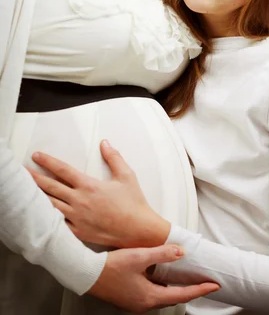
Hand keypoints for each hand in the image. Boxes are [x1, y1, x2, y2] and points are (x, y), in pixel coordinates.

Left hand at [29, 140, 169, 247]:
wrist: (138, 230)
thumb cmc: (134, 202)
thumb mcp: (126, 175)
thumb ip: (114, 157)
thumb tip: (105, 142)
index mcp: (89, 185)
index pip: (63, 170)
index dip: (48, 162)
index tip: (36, 156)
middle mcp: (80, 201)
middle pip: (51, 187)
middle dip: (34, 178)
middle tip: (22, 171)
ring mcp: (77, 218)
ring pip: (51, 205)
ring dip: (38, 197)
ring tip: (26, 191)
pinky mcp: (79, 232)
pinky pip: (58, 224)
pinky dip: (48, 218)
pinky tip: (40, 214)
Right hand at [88, 244, 219, 311]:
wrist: (86, 274)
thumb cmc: (109, 268)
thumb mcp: (139, 257)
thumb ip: (162, 253)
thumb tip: (181, 251)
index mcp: (149, 297)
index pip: (182, 295)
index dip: (199, 289)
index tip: (213, 285)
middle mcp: (144, 303)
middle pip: (174, 297)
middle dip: (191, 290)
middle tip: (205, 283)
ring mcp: (136, 302)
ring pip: (163, 296)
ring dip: (176, 288)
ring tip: (188, 279)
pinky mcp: (130, 297)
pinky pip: (153, 293)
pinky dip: (163, 286)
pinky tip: (162, 276)